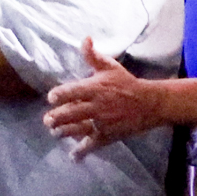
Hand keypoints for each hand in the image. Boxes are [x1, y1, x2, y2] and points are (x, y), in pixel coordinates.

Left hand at [43, 38, 163, 155]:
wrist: (149, 103)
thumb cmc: (126, 83)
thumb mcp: (110, 67)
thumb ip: (93, 56)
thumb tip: (85, 39)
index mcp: (95, 88)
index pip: (73, 91)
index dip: (60, 95)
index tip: (51, 98)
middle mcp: (97, 106)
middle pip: (72, 113)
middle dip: (56, 118)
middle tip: (47, 121)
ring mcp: (102, 122)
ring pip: (78, 129)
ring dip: (63, 132)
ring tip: (55, 133)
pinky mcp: (108, 135)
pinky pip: (92, 145)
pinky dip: (82, 152)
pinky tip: (74, 156)